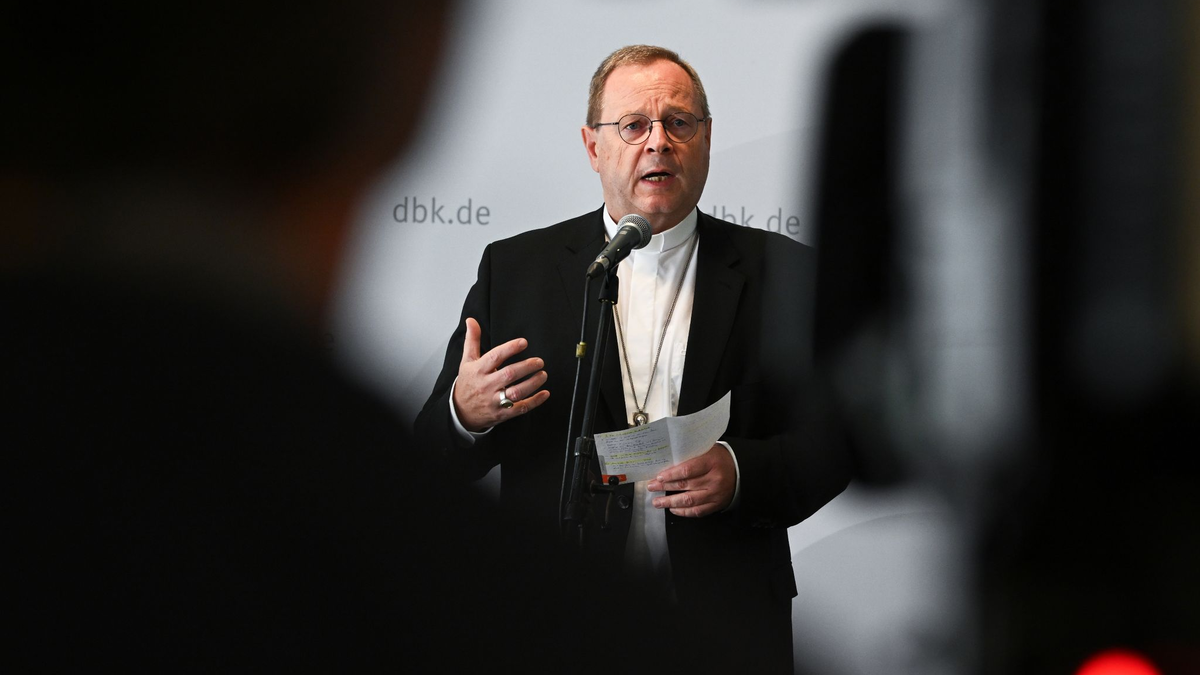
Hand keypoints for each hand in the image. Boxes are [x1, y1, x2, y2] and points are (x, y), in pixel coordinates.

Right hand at [452, 317, 549, 431]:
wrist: (460, 411)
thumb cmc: (468, 383)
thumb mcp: (467, 361)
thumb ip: (472, 340)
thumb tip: (471, 320)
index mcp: (478, 370)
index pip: (495, 357)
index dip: (510, 348)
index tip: (523, 342)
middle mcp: (486, 385)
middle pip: (509, 374)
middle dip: (526, 367)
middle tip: (539, 361)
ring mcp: (494, 401)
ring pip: (516, 392)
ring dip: (533, 383)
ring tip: (543, 374)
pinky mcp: (502, 414)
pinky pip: (520, 408)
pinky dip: (534, 401)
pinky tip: (544, 393)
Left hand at [646, 444, 735, 516]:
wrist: (741, 471)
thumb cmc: (720, 458)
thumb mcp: (708, 450)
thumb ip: (691, 454)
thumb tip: (668, 461)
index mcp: (711, 462)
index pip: (687, 470)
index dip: (671, 475)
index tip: (658, 476)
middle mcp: (714, 479)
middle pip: (685, 485)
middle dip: (665, 487)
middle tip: (652, 487)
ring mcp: (715, 494)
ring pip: (689, 501)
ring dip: (670, 502)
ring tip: (657, 502)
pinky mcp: (716, 504)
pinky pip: (698, 511)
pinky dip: (684, 512)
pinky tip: (673, 509)